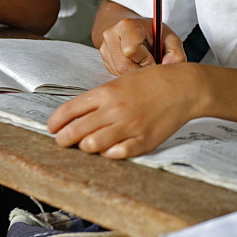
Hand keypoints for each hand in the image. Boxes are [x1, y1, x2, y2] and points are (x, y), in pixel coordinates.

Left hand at [48, 63, 201, 157]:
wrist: (184, 87)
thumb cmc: (153, 82)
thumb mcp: (121, 81)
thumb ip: (99, 98)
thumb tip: (76, 115)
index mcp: (106, 93)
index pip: (68, 111)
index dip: (54, 123)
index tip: (52, 128)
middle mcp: (114, 110)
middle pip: (73, 132)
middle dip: (63, 139)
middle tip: (64, 140)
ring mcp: (128, 127)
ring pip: (90, 146)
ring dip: (85, 147)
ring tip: (88, 144)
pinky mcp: (142, 141)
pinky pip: (115, 155)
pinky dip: (108, 154)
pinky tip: (109, 149)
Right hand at [98, 17, 185, 74]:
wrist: (136, 30)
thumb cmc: (154, 35)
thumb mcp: (170, 39)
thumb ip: (175, 53)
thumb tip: (169, 67)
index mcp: (127, 25)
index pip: (131, 50)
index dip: (146, 59)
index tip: (155, 58)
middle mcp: (111, 35)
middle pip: (124, 66)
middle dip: (141, 70)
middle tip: (152, 64)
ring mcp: (104, 48)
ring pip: (119, 73)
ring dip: (135, 73)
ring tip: (145, 63)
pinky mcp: (104, 60)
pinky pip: (116, 74)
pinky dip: (129, 74)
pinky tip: (136, 65)